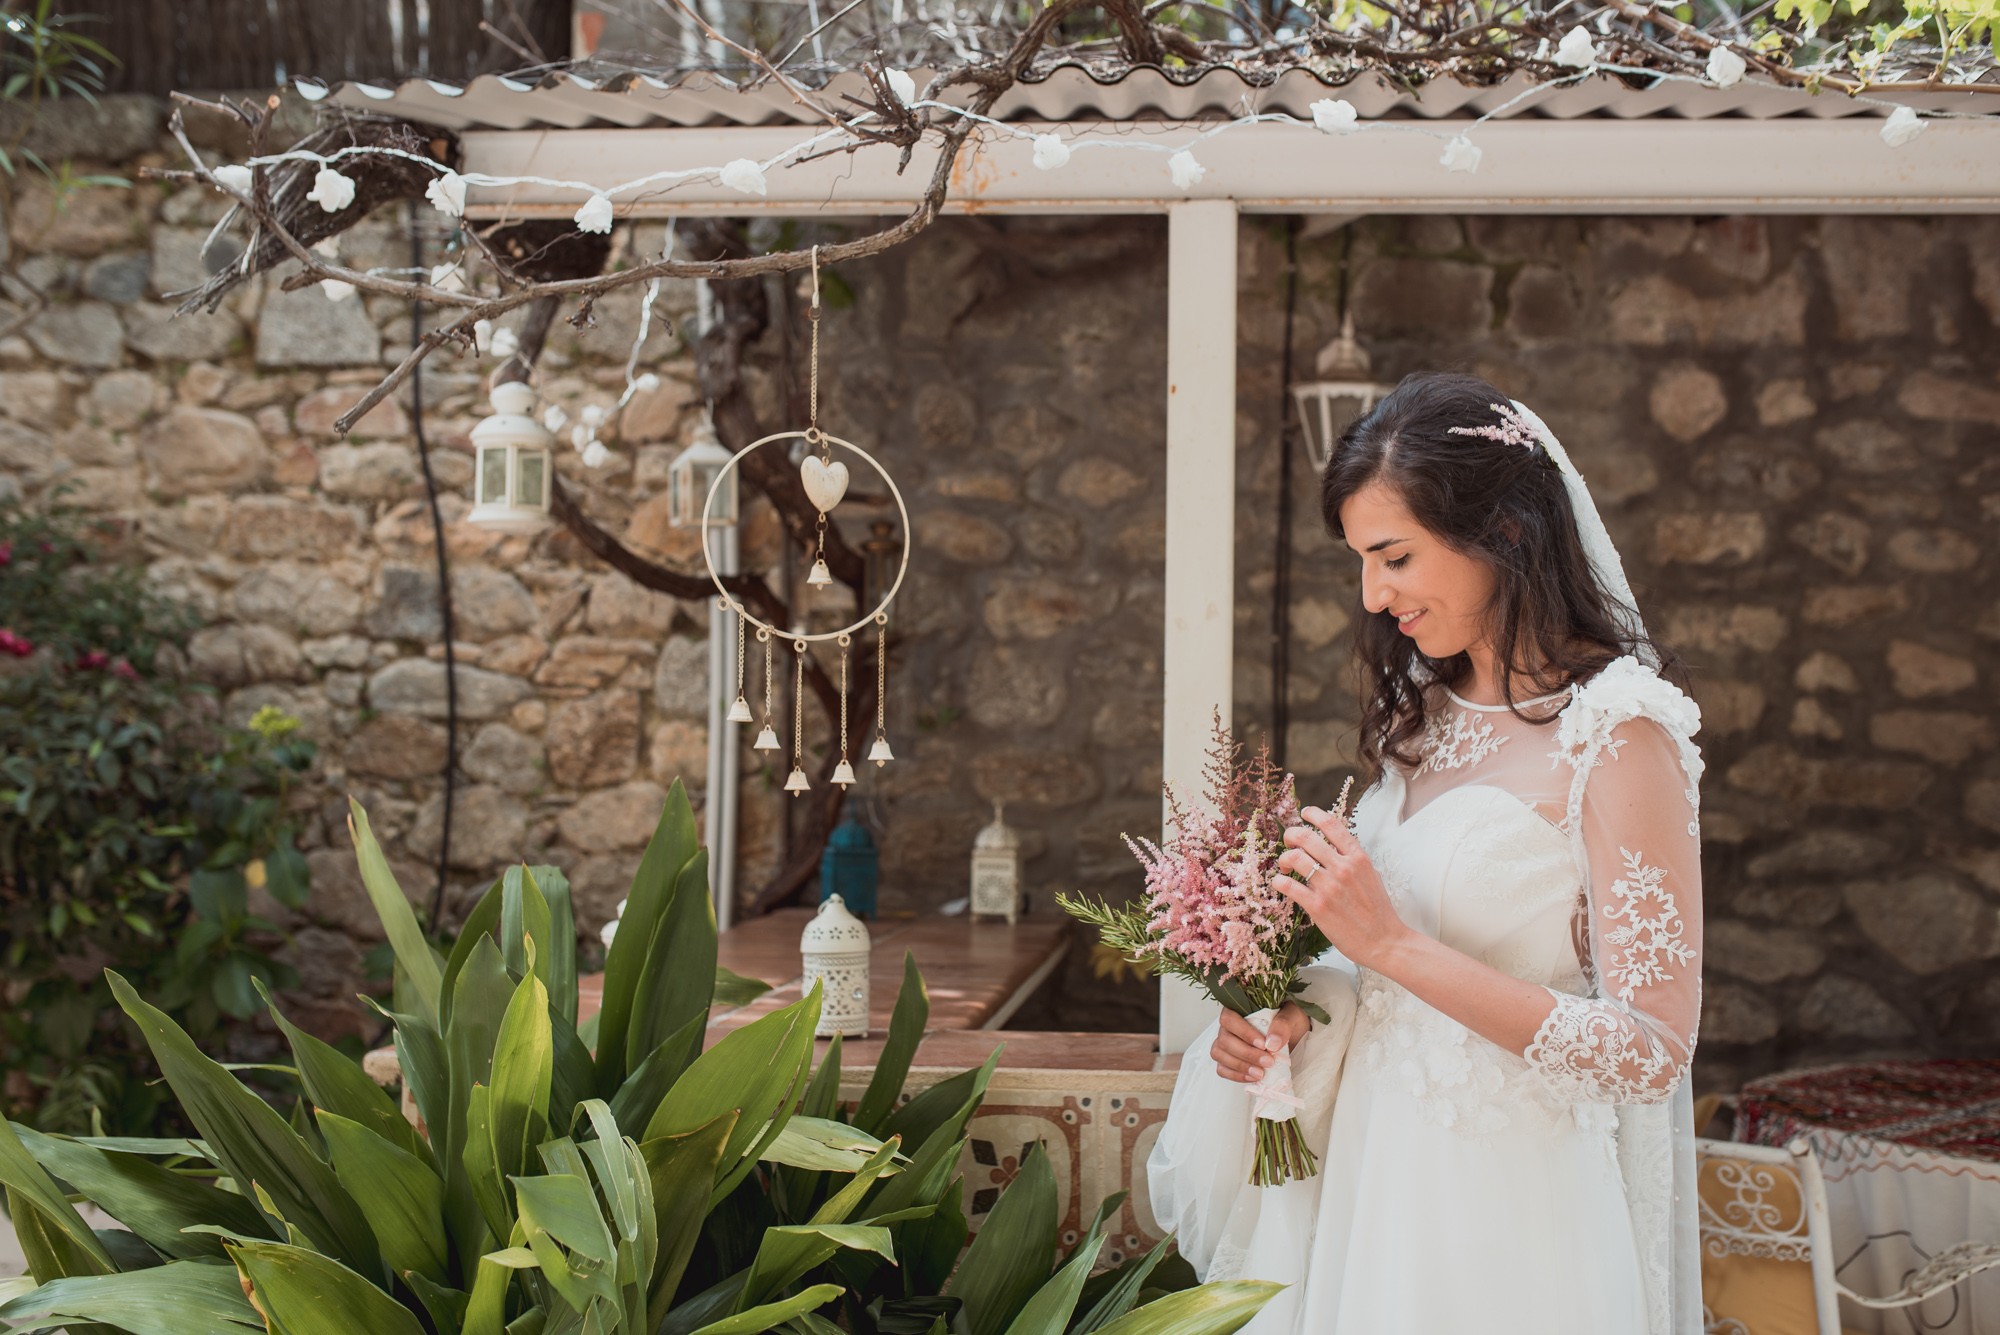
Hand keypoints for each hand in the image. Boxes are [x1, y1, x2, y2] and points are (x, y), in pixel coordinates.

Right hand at [1208, 1003, 1308, 1082]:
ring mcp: (1225, 1044)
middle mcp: (1228, 1027)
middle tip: (1268, 1062)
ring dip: (1240, 1066)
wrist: (1293, 1038)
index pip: (1229, 1019)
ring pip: (1219, 1054)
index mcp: (1239, 1010)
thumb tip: (1271, 1043)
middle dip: (1246, 1054)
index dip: (1244, 1033)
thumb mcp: (1292, 1017)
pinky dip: (1235, 1075)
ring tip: (1261, 1073)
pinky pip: (1222, 1069)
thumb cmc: (1289, 1023)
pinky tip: (1252, 1077)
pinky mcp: (1227, 1060)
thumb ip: (1282, 1026)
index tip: (1263, 1045)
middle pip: (1224, 1040)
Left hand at [1272, 804, 1410, 972]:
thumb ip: (1352, 859)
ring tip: (1284, 866)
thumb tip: (1332, 845)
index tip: (1304, 814)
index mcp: (1358, 858)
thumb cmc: (1378, 911)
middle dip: (1290, 835)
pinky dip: (1279, 881)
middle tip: (1288, 842)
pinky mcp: (1318, 907)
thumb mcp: (1371, 875)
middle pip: (1306, 836)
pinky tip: (1281, 883)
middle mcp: (1343, 867)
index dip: (1313, 814)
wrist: (1385, 941)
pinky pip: (1288, 885)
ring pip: (1294, 857)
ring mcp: (1330, 887)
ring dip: (1283, 858)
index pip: (1331, 824)